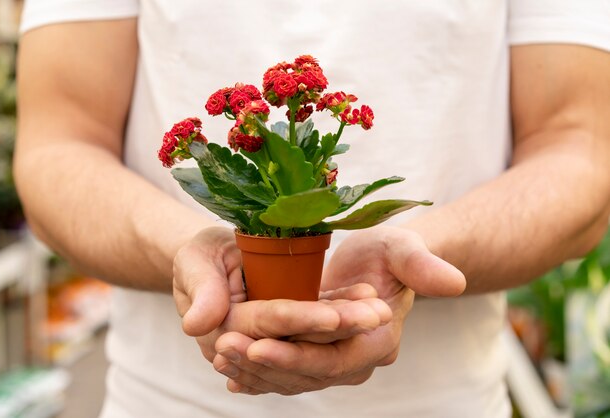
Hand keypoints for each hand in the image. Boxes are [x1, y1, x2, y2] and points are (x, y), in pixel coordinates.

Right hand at [172, 227, 393, 362]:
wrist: (209, 257)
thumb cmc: (200, 254)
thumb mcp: (195, 262)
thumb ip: (200, 290)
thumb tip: (196, 325)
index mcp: (227, 330)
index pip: (269, 326)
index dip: (301, 322)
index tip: (333, 317)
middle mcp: (254, 343)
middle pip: (300, 338)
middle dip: (339, 327)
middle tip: (377, 315)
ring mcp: (275, 339)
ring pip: (315, 335)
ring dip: (348, 323)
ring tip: (379, 308)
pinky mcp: (291, 327)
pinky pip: (318, 322)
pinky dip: (341, 309)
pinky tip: (367, 298)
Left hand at [213, 226, 464, 394]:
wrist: (379, 264)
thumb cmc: (390, 252)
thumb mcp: (403, 249)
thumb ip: (423, 265)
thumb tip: (453, 282)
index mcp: (378, 341)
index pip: (332, 357)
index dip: (295, 353)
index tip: (257, 341)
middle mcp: (357, 361)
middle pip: (305, 373)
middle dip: (263, 362)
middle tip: (222, 346)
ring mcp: (335, 363)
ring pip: (290, 377)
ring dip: (253, 370)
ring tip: (217, 353)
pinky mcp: (316, 357)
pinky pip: (285, 372)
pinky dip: (257, 373)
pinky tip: (228, 370)